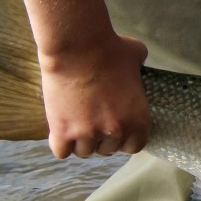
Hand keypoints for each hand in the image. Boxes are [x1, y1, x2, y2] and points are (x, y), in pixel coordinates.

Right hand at [39, 35, 149, 158]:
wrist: (77, 47)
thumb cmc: (110, 50)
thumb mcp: (136, 59)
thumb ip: (139, 69)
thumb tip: (137, 61)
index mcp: (138, 120)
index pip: (134, 146)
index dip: (124, 139)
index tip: (117, 130)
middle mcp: (115, 132)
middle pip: (108, 150)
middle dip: (102, 139)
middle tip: (94, 123)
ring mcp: (87, 134)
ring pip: (84, 152)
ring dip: (82, 142)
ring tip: (77, 127)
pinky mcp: (62, 131)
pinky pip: (62, 152)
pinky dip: (61, 145)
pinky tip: (62, 133)